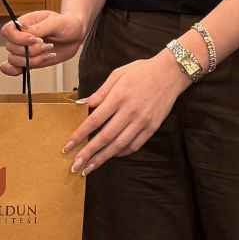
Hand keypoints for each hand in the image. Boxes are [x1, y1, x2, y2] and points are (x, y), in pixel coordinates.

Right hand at [0, 10, 87, 75]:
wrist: (75, 35)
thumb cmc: (66, 24)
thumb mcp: (55, 22)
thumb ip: (39, 28)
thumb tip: (27, 35)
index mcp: (23, 24)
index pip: (7, 31)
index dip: (19, 38)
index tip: (35, 39)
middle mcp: (20, 37)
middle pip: (11, 48)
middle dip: (31, 50)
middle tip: (48, 45)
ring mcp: (24, 50)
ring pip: (14, 60)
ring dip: (33, 60)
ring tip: (48, 53)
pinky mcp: (29, 61)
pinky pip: (12, 69)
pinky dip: (15, 71)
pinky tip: (26, 68)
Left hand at [65, 53, 188, 174]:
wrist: (171, 73)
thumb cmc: (142, 71)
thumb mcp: (118, 74)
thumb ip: (100, 92)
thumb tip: (83, 105)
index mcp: (119, 97)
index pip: (94, 120)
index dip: (79, 135)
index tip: (68, 146)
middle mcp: (130, 112)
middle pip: (105, 137)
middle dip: (88, 153)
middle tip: (75, 166)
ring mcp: (142, 121)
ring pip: (119, 145)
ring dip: (102, 158)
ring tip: (89, 168)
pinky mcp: (152, 127)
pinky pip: (135, 145)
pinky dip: (122, 153)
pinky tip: (112, 156)